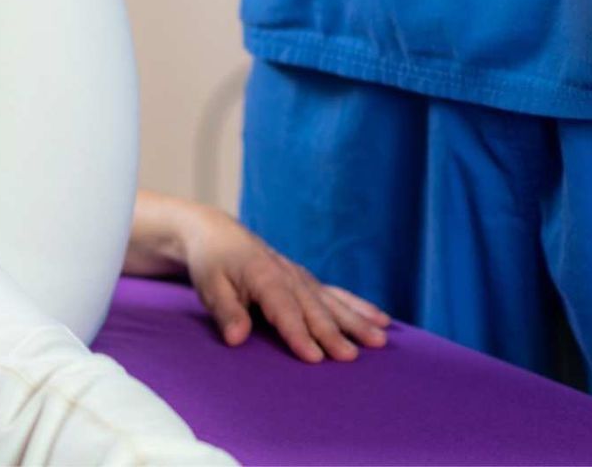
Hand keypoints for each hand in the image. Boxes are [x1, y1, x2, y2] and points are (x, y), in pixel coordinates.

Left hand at [176, 205, 390, 362]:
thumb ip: (226, 312)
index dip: (299, 334)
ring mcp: (302, 276)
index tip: (315, 357)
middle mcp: (289, 275)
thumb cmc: (212, 264)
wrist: (218, 234)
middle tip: (351, 357)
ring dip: (356, 321)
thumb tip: (236, 339)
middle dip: (333, 333)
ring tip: (380, 340)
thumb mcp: (210, 287)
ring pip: (333, 302)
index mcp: (264, 276)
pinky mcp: (307, 280)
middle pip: (314, 309)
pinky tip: (382, 319)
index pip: (284, 310)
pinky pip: (337, 294)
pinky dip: (359, 306)